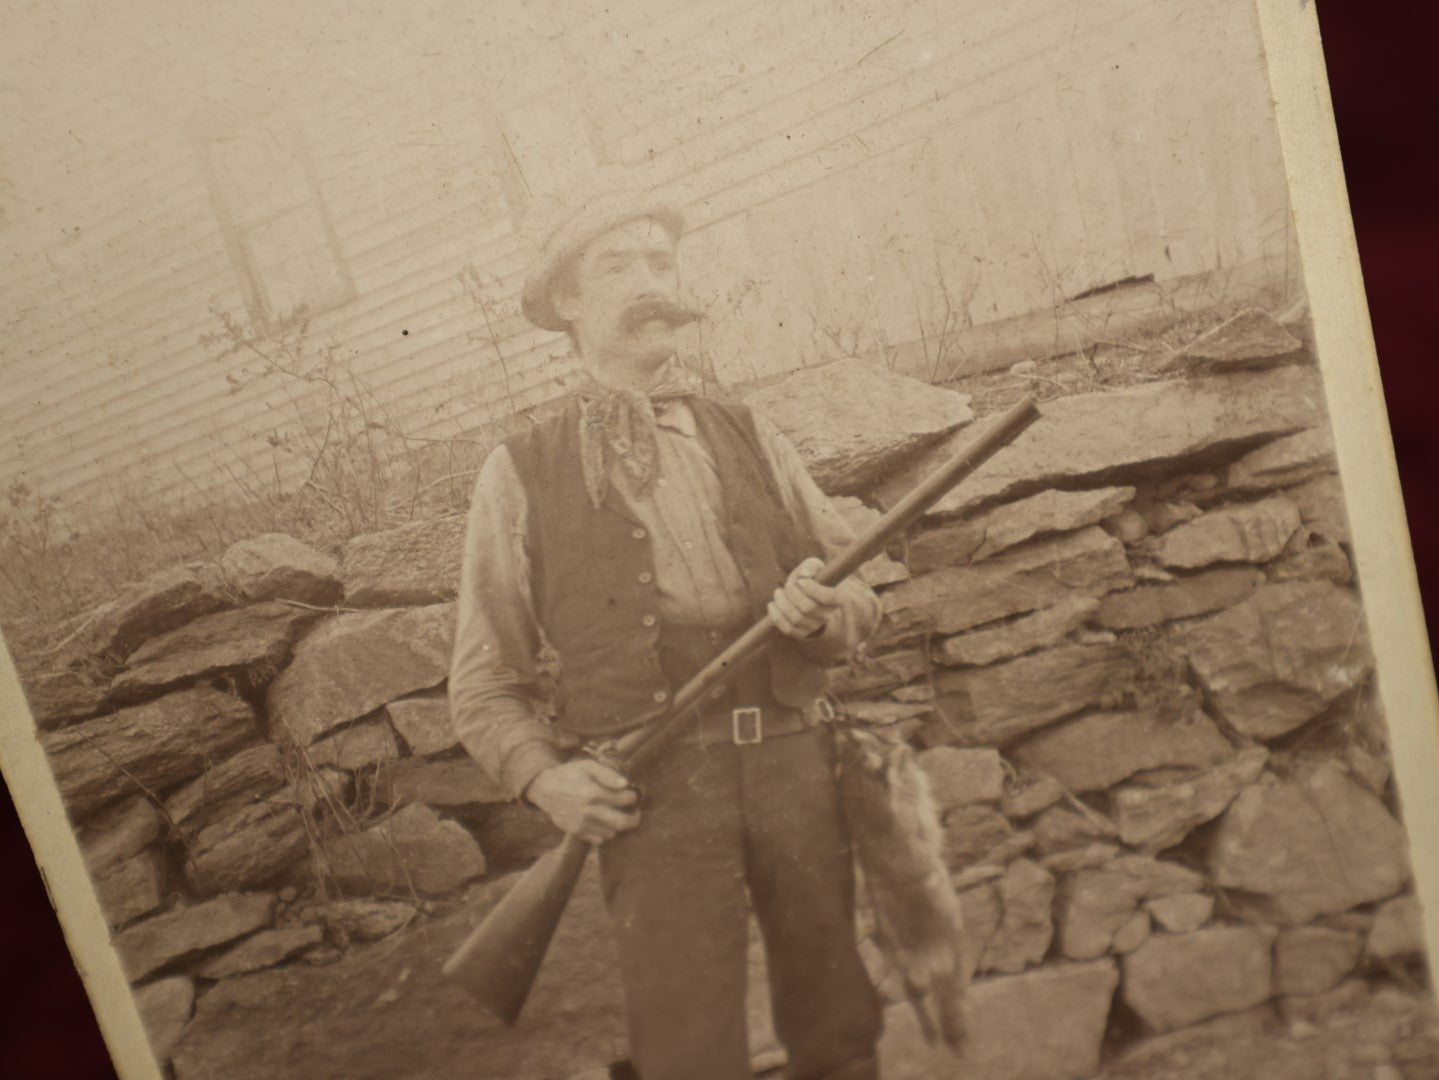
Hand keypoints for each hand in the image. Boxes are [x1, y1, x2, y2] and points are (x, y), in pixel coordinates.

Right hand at [524, 759, 640, 843]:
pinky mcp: (576, 832)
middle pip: (622, 823)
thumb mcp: (588, 767)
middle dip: (634, 818)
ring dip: (618, 825)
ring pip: (612, 833)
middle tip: (636, 813)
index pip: (624, 800)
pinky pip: (599, 839)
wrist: (545, 789)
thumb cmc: (569, 775)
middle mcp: (589, 812)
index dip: (632, 797)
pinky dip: (605, 832)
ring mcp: (582, 824)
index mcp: (594, 793)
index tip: (632, 795)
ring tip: (617, 815)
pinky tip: (603, 822)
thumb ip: (608, 774)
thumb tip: (626, 784)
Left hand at [769, 556, 839, 639]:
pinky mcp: (801, 634)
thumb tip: (803, 575)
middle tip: (788, 585)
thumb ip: (810, 566)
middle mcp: (827, 615)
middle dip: (793, 594)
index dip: (812, 589)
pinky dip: (776, 616)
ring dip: (782, 603)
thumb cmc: (813, 579)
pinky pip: (787, 629)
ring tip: (778, 592)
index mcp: (836, 598)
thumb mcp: (815, 568)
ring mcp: (814, 626)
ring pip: (796, 618)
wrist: (811, 599)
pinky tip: (772, 604)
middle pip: (808, 607)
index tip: (800, 581)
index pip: (828, 597)